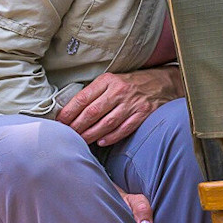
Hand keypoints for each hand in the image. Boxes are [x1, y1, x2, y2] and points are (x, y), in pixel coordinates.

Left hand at [57, 68, 178, 146]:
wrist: (162, 82)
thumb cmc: (131, 83)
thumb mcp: (112, 81)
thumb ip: (95, 93)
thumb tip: (72, 111)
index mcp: (108, 80)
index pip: (83, 98)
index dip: (69, 112)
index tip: (60, 122)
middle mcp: (119, 91)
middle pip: (92, 112)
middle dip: (77, 126)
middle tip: (67, 135)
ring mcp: (132, 103)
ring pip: (106, 123)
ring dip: (91, 134)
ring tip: (81, 141)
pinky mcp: (143, 113)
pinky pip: (124, 128)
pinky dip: (112, 137)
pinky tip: (102, 142)